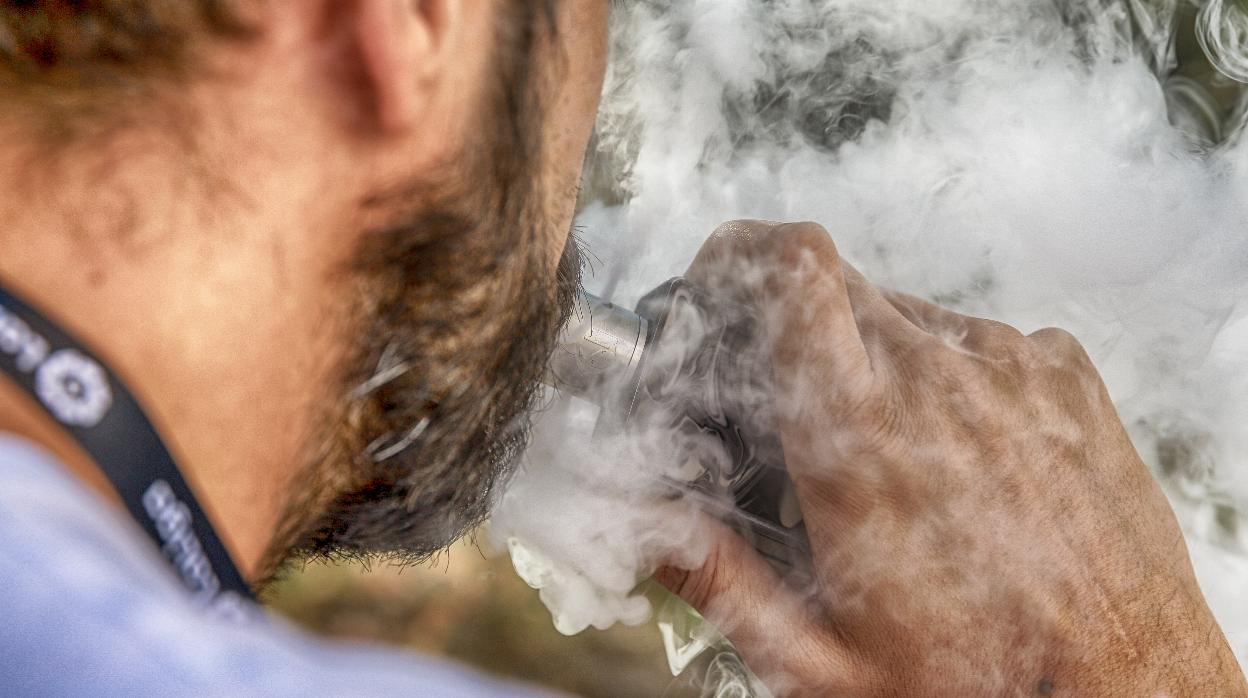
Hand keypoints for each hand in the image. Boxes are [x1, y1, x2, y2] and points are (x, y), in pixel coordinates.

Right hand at [655, 221, 1246, 695]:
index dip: (741, 253)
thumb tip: (642, 524)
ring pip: (905, 314)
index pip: (791, 271)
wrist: (1128, 691)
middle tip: (799, 416)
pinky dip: (950, 375)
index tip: (723, 280)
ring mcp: (1011, 368)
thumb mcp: (819, 658)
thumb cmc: (978, 682)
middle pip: (835, 286)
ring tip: (892, 458)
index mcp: (860, 437)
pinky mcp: (1064, 375)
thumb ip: (714, 578)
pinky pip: (978, 339)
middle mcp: (937, 380)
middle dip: (795, 331)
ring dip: (875, 362)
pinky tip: (962, 457)